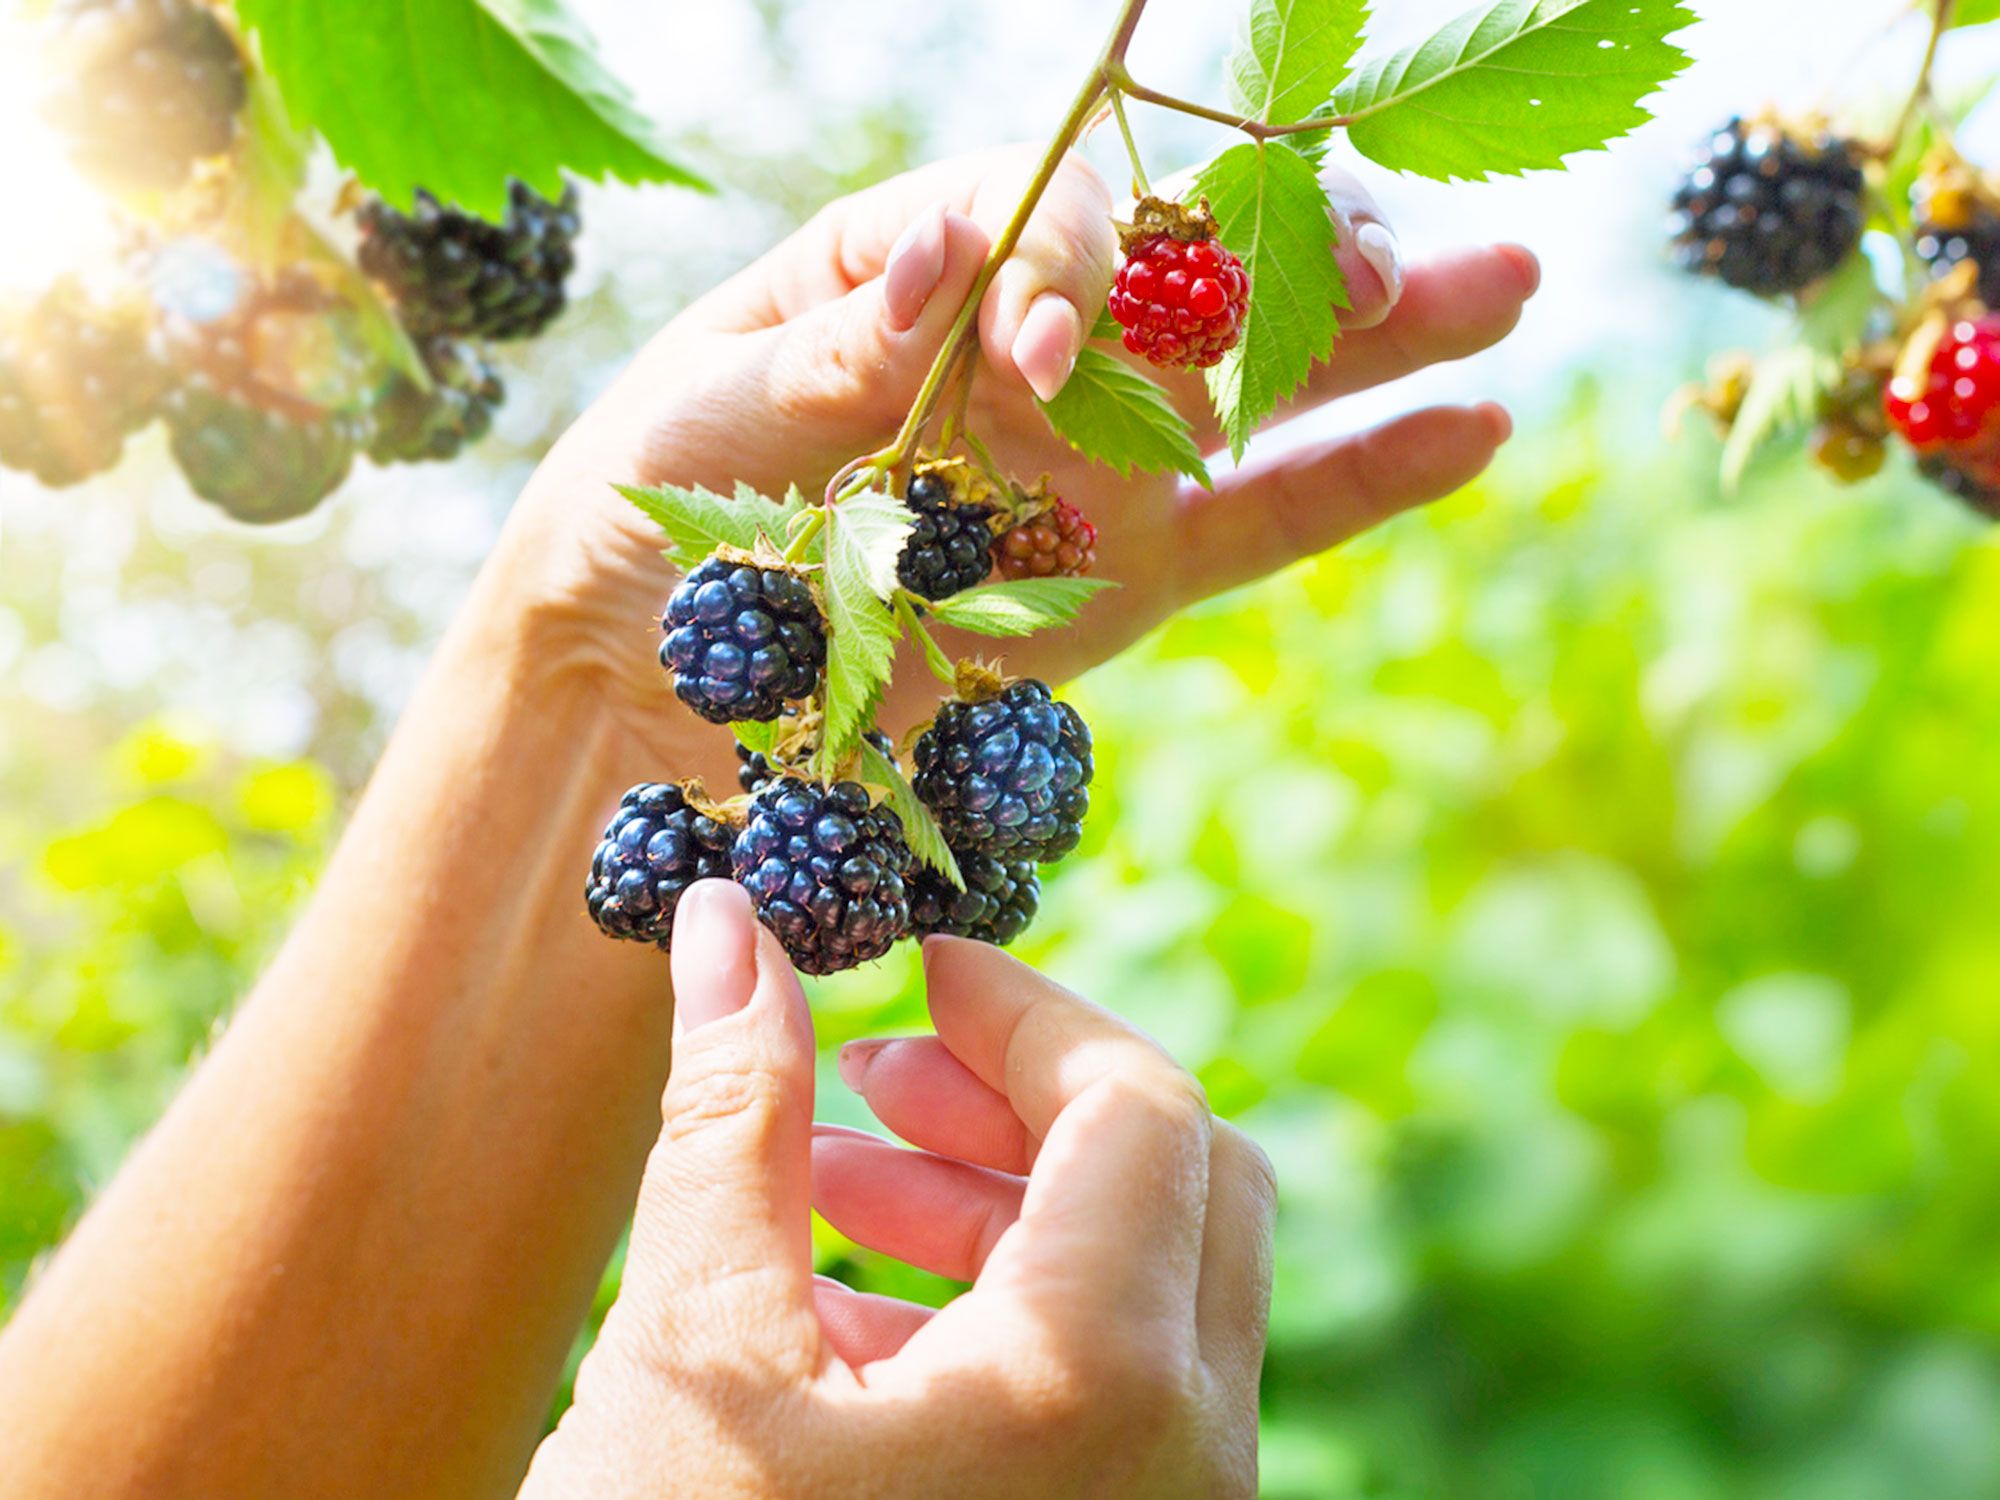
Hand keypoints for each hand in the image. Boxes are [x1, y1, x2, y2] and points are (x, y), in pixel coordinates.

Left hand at [496, 145, 1535, 767]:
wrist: (650, 683)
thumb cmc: (656, 505)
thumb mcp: (725, 396)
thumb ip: (856, 335)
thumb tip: (965, 243)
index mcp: (924, 261)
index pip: (1048, 216)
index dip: (1072, 260)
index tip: (1038, 345)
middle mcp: (1032, 344)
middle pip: (1194, 272)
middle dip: (1289, 255)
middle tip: (1371, 262)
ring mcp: (1095, 459)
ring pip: (1262, 384)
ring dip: (1385, 334)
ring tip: (1511, 280)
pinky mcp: (1133, 575)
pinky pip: (1268, 519)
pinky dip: (1370, 476)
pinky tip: (1480, 423)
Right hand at [521, 879, 1274, 1497]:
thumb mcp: (694, 1351)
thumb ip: (730, 1115)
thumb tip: (732, 925)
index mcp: (1103, 1381)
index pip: (1135, 1102)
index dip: (1019, 1011)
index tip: (906, 971)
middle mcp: (1188, 1454)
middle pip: (1177, 1176)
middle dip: (1022, 1100)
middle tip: (875, 1074)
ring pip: (1153, 1283)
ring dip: (1005, 1202)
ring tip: (829, 1180)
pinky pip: (1121, 1387)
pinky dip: (1013, 1310)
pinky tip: (852, 1313)